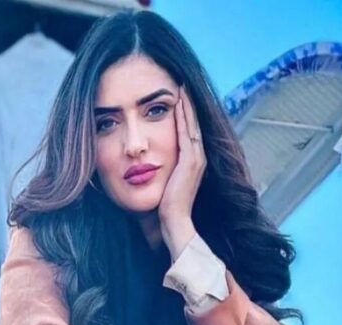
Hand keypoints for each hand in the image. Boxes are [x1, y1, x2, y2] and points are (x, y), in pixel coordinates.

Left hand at [159, 86, 205, 257]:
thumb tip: (143, 164)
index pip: (188, 132)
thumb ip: (159, 172)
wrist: (172, 224)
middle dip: (188, 104)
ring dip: (187, 105)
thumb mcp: (161, 184)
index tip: (177, 96)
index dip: (184, 114)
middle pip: (193, 124)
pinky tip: (179, 102)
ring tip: (181, 87)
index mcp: (191, 163)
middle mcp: (198, 159)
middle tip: (181, 83)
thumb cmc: (163, 209)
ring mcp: (197, 159)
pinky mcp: (192, 162)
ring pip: (192, 125)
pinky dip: (184, 116)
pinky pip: (187, 132)